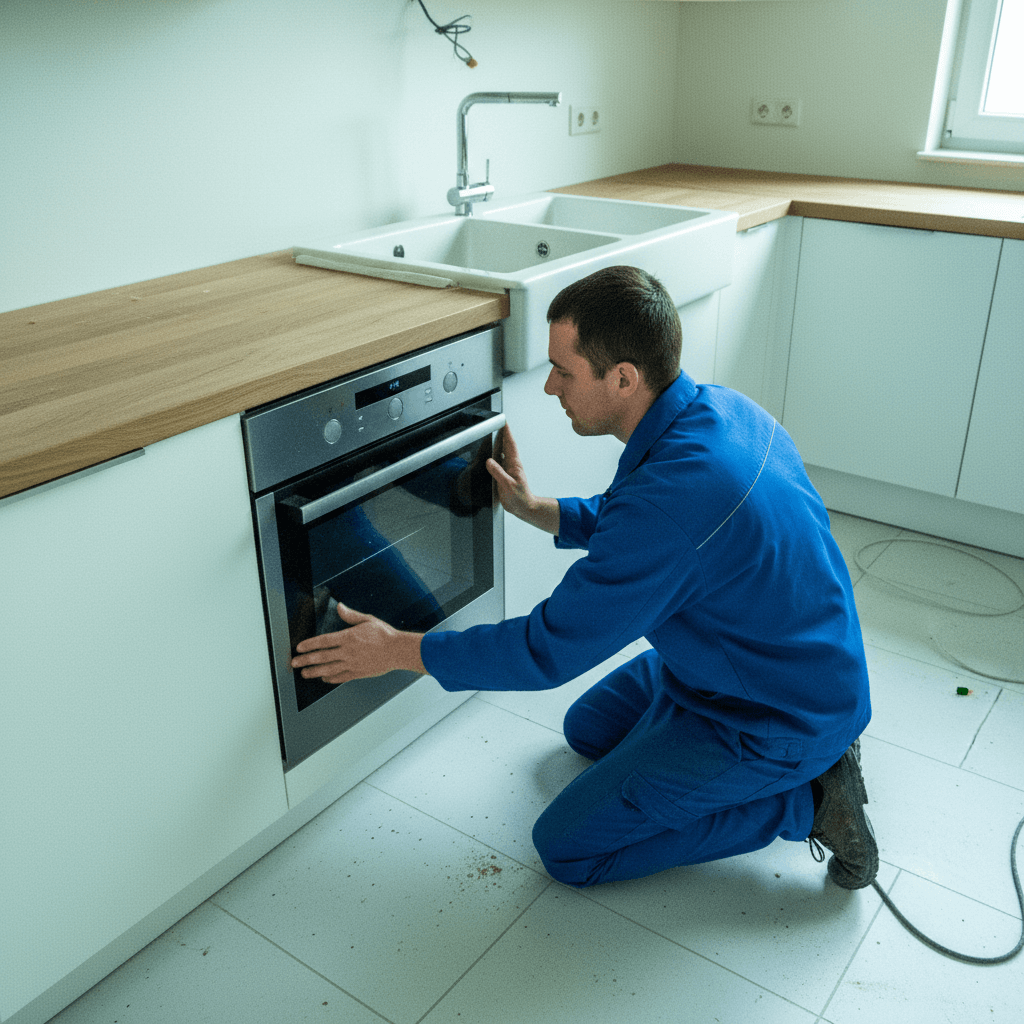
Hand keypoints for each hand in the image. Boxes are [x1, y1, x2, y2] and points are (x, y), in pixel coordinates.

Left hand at [290, 603, 424, 684]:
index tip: (300, 648)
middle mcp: (348, 652)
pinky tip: (323, 678)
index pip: (323, 641)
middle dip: (305, 660)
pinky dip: (330, 678)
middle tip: (295, 662)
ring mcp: (352, 664)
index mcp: (348, 637)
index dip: (309, 645)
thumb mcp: (368, 620)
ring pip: (328, 669)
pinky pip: (340, 677)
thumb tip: (340, 607)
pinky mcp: (358, 673)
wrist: (398, 651)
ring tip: (304, 673)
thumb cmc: (385, 635)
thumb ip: (351, 616)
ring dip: (314, 671)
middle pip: (321, 657)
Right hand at [486, 425, 559, 533]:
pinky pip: (500, 462)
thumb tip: (490, 461)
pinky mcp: (506, 475)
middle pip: (507, 445)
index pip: (510, 444)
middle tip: (498, 424)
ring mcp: (509, 469)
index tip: (504, 422)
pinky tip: (492, 455)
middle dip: (503, 434)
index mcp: (514, 464)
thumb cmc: (519, 498)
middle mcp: (512, 465)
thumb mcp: (507, 485)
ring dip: (499, 443)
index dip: (507, 433)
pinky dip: (496, 455)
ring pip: (503, 452)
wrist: (524, 508)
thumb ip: (498, 473)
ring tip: (494, 435)